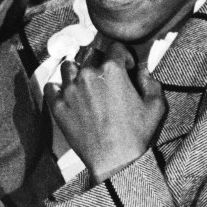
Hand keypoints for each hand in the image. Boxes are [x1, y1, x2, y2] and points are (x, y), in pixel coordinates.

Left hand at [44, 41, 165, 182]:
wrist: (114, 159)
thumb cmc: (136, 134)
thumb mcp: (155, 105)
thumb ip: (150, 81)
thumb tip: (142, 70)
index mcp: (112, 70)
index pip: (114, 47)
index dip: (122, 55)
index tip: (125, 65)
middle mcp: (87, 75)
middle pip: (90, 55)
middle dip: (99, 61)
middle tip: (105, 76)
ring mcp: (69, 89)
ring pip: (68, 66)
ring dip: (76, 70)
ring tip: (84, 82)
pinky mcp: (57, 105)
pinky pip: (51, 86)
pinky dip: (57, 87)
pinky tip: (67, 93)